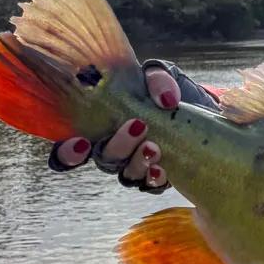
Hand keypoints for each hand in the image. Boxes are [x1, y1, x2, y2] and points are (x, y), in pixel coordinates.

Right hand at [48, 67, 180, 192]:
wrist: (196, 107)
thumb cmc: (165, 91)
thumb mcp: (160, 76)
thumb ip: (157, 79)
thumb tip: (165, 99)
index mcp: (99, 126)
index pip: (69, 148)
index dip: (67, 152)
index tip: (81, 143)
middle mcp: (112, 151)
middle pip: (103, 160)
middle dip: (118, 146)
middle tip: (137, 126)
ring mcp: (134, 166)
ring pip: (127, 175)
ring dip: (138, 162)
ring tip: (154, 147)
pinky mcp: (156, 177)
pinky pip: (151, 186)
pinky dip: (155, 178)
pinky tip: (161, 169)